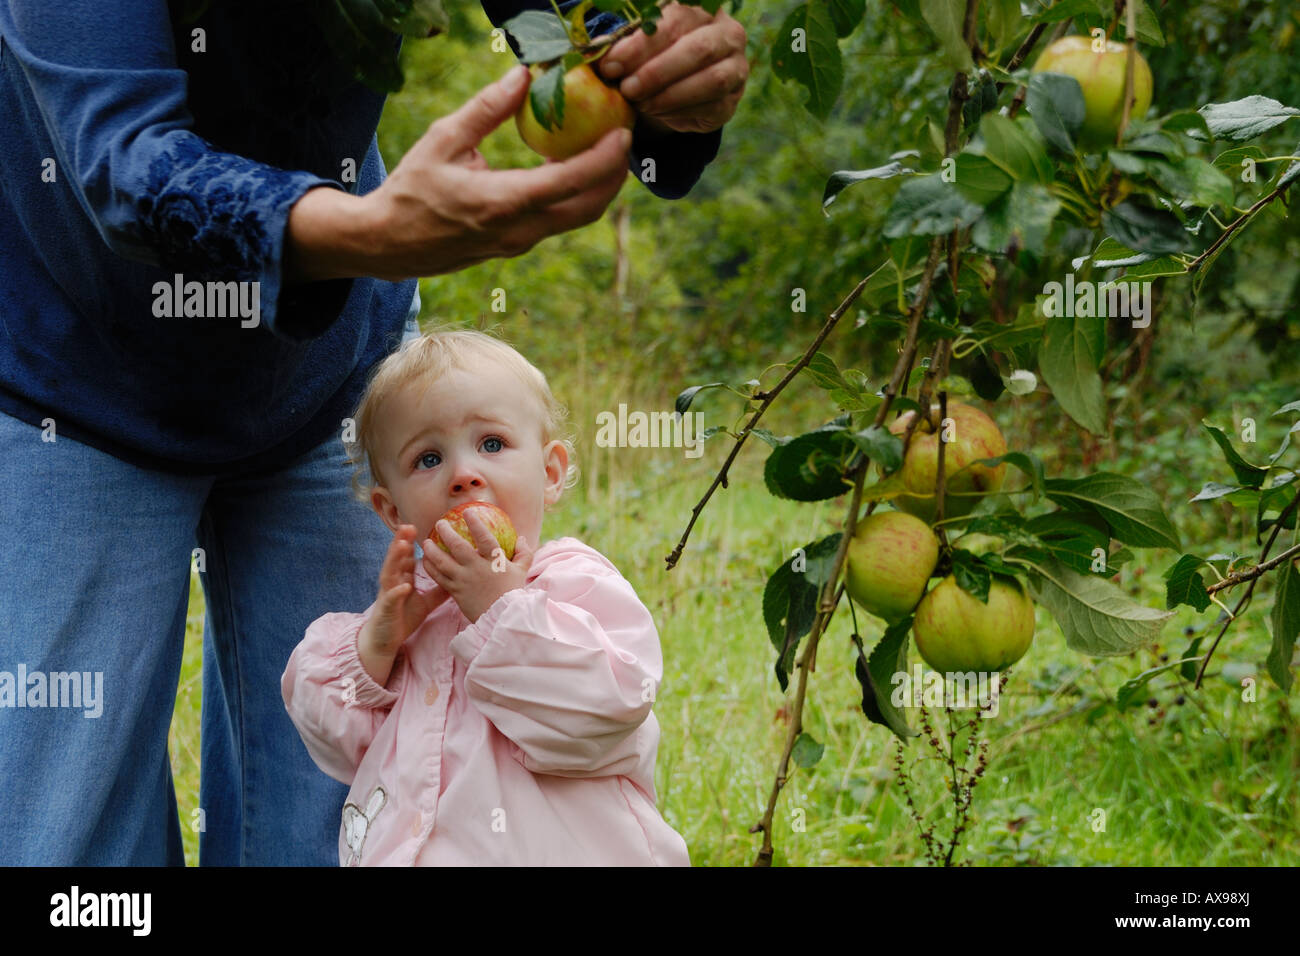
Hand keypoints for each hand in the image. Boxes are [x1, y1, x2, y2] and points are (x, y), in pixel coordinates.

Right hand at [286, 66, 630, 282]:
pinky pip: (558, 221)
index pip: (570, 182)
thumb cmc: (411, 189)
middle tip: (624, 139)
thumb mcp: (442, 140)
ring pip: (577, 218)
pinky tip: (569, 166)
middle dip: (614, 176)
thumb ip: (485, 109)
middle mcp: (518, 229)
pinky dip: (575, 196)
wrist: (388, 244)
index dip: (604, 159)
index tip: (622, 132)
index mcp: (502, 202)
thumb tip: (521, 76)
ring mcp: (519, 243)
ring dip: (598, 187)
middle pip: (588, 208)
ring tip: (604, 150)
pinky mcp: (516, 246)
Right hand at [358, 525, 449, 683]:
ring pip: (390, 572)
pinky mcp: (386, 609)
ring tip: (403, 546)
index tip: (421, 526)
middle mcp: (394, 582)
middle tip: (408, 526)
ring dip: (395, 559)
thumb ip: (438, 589)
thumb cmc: (404, 617)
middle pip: (396, 559)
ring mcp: (388, 594)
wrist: (385, 639)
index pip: (407, 557)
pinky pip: (391, 598)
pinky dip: (397, 591)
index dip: (412, 542)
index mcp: (403, 579)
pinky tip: (404, 585)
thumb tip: (458, 577)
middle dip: (401, 542)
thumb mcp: (425, 601)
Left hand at [422, 509, 535, 622]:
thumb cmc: (513, 594)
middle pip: (458, 547)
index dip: (475, 523)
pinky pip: (439, 578)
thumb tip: (521, 538)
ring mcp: (464, 581)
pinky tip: (425, 560)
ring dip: (432, 550)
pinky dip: (430, 567)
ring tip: (426, 542)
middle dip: (446, 532)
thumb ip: (523, 553)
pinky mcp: (455, 592)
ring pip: (443, 562)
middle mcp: (476, 569)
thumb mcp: (522, 572)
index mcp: (494, 562)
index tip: (467, 511)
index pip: (484, 538)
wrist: (502, 619)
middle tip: (439, 523)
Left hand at [597, 2, 747, 134]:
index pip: (674, 19)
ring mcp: (736, 66)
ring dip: (670, 95)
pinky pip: (712, 106)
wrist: (677, 90)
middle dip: (657, 72)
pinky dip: (681, 112)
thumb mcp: (637, 43)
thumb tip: (597, 52)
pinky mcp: (733, 99)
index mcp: (701, 7)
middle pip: (697, 49)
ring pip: (711, 80)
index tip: (611, 64)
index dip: (641, 43)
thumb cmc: (653, 56)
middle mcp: (726, 32)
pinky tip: (657, 113)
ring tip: (641, 104)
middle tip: (627, 89)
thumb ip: (622, 43)